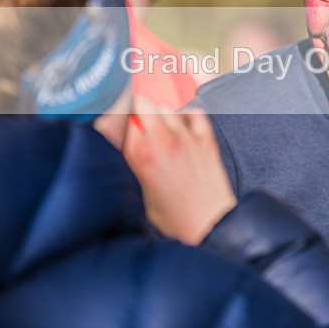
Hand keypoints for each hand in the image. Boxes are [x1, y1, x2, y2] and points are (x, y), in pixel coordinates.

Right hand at [123, 98, 236, 244]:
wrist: (209, 225)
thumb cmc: (174, 217)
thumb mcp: (140, 191)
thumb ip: (134, 163)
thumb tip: (129, 145)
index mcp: (140, 155)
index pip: (121, 119)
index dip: (119, 121)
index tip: (120, 124)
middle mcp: (162, 141)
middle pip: (142, 104)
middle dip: (137, 111)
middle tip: (137, 122)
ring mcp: (186, 138)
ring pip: (166, 107)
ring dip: (161, 115)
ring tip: (160, 130)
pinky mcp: (206, 140)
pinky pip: (195, 112)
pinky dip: (187, 114)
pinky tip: (182, 125)